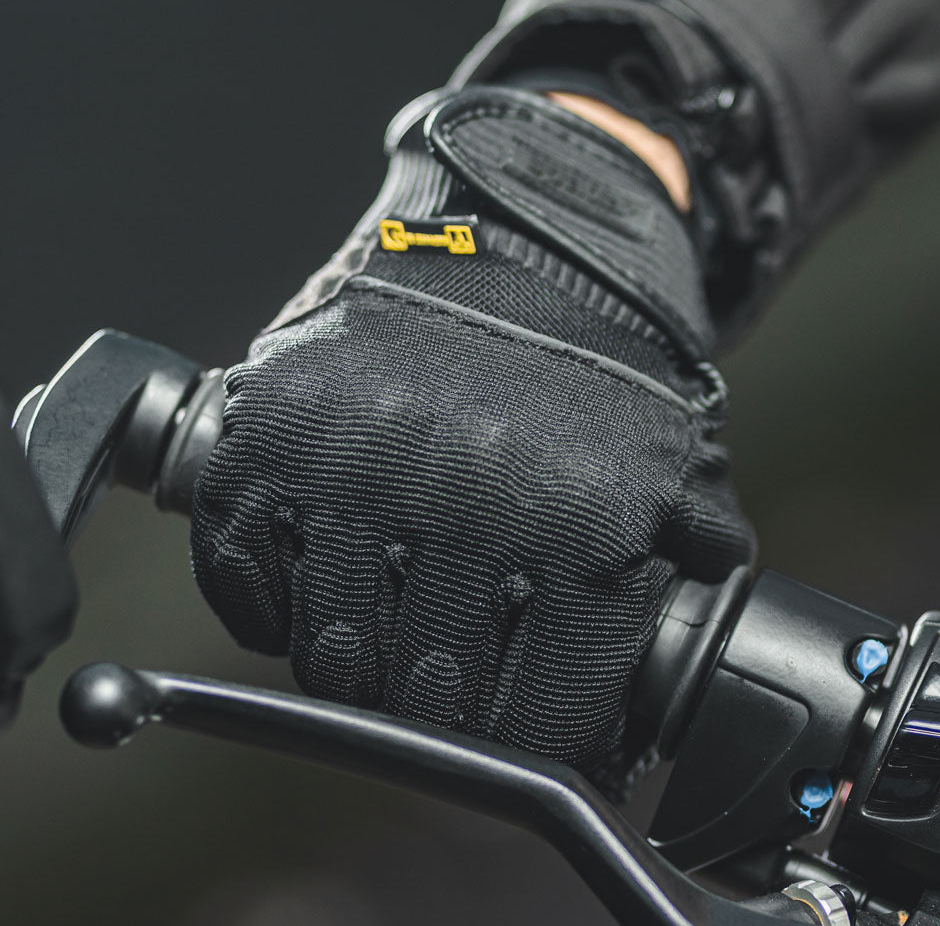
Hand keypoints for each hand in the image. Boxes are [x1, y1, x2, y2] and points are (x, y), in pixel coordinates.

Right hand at [190, 85, 753, 786]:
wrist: (518, 224)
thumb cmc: (593, 355)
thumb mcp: (668, 460)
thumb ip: (672, 576)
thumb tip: (635, 706)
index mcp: (577, 522)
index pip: (539, 710)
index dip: (529, 739)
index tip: (513, 729)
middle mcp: (463, 497)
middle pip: (425, 691)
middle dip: (439, 705)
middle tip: (442, 681)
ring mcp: (355, 463)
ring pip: (332, 651)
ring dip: (355, 661)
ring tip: (379, 628)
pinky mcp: (268, 433)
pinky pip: (242, 580)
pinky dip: (268, 604)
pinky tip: (310, 578)